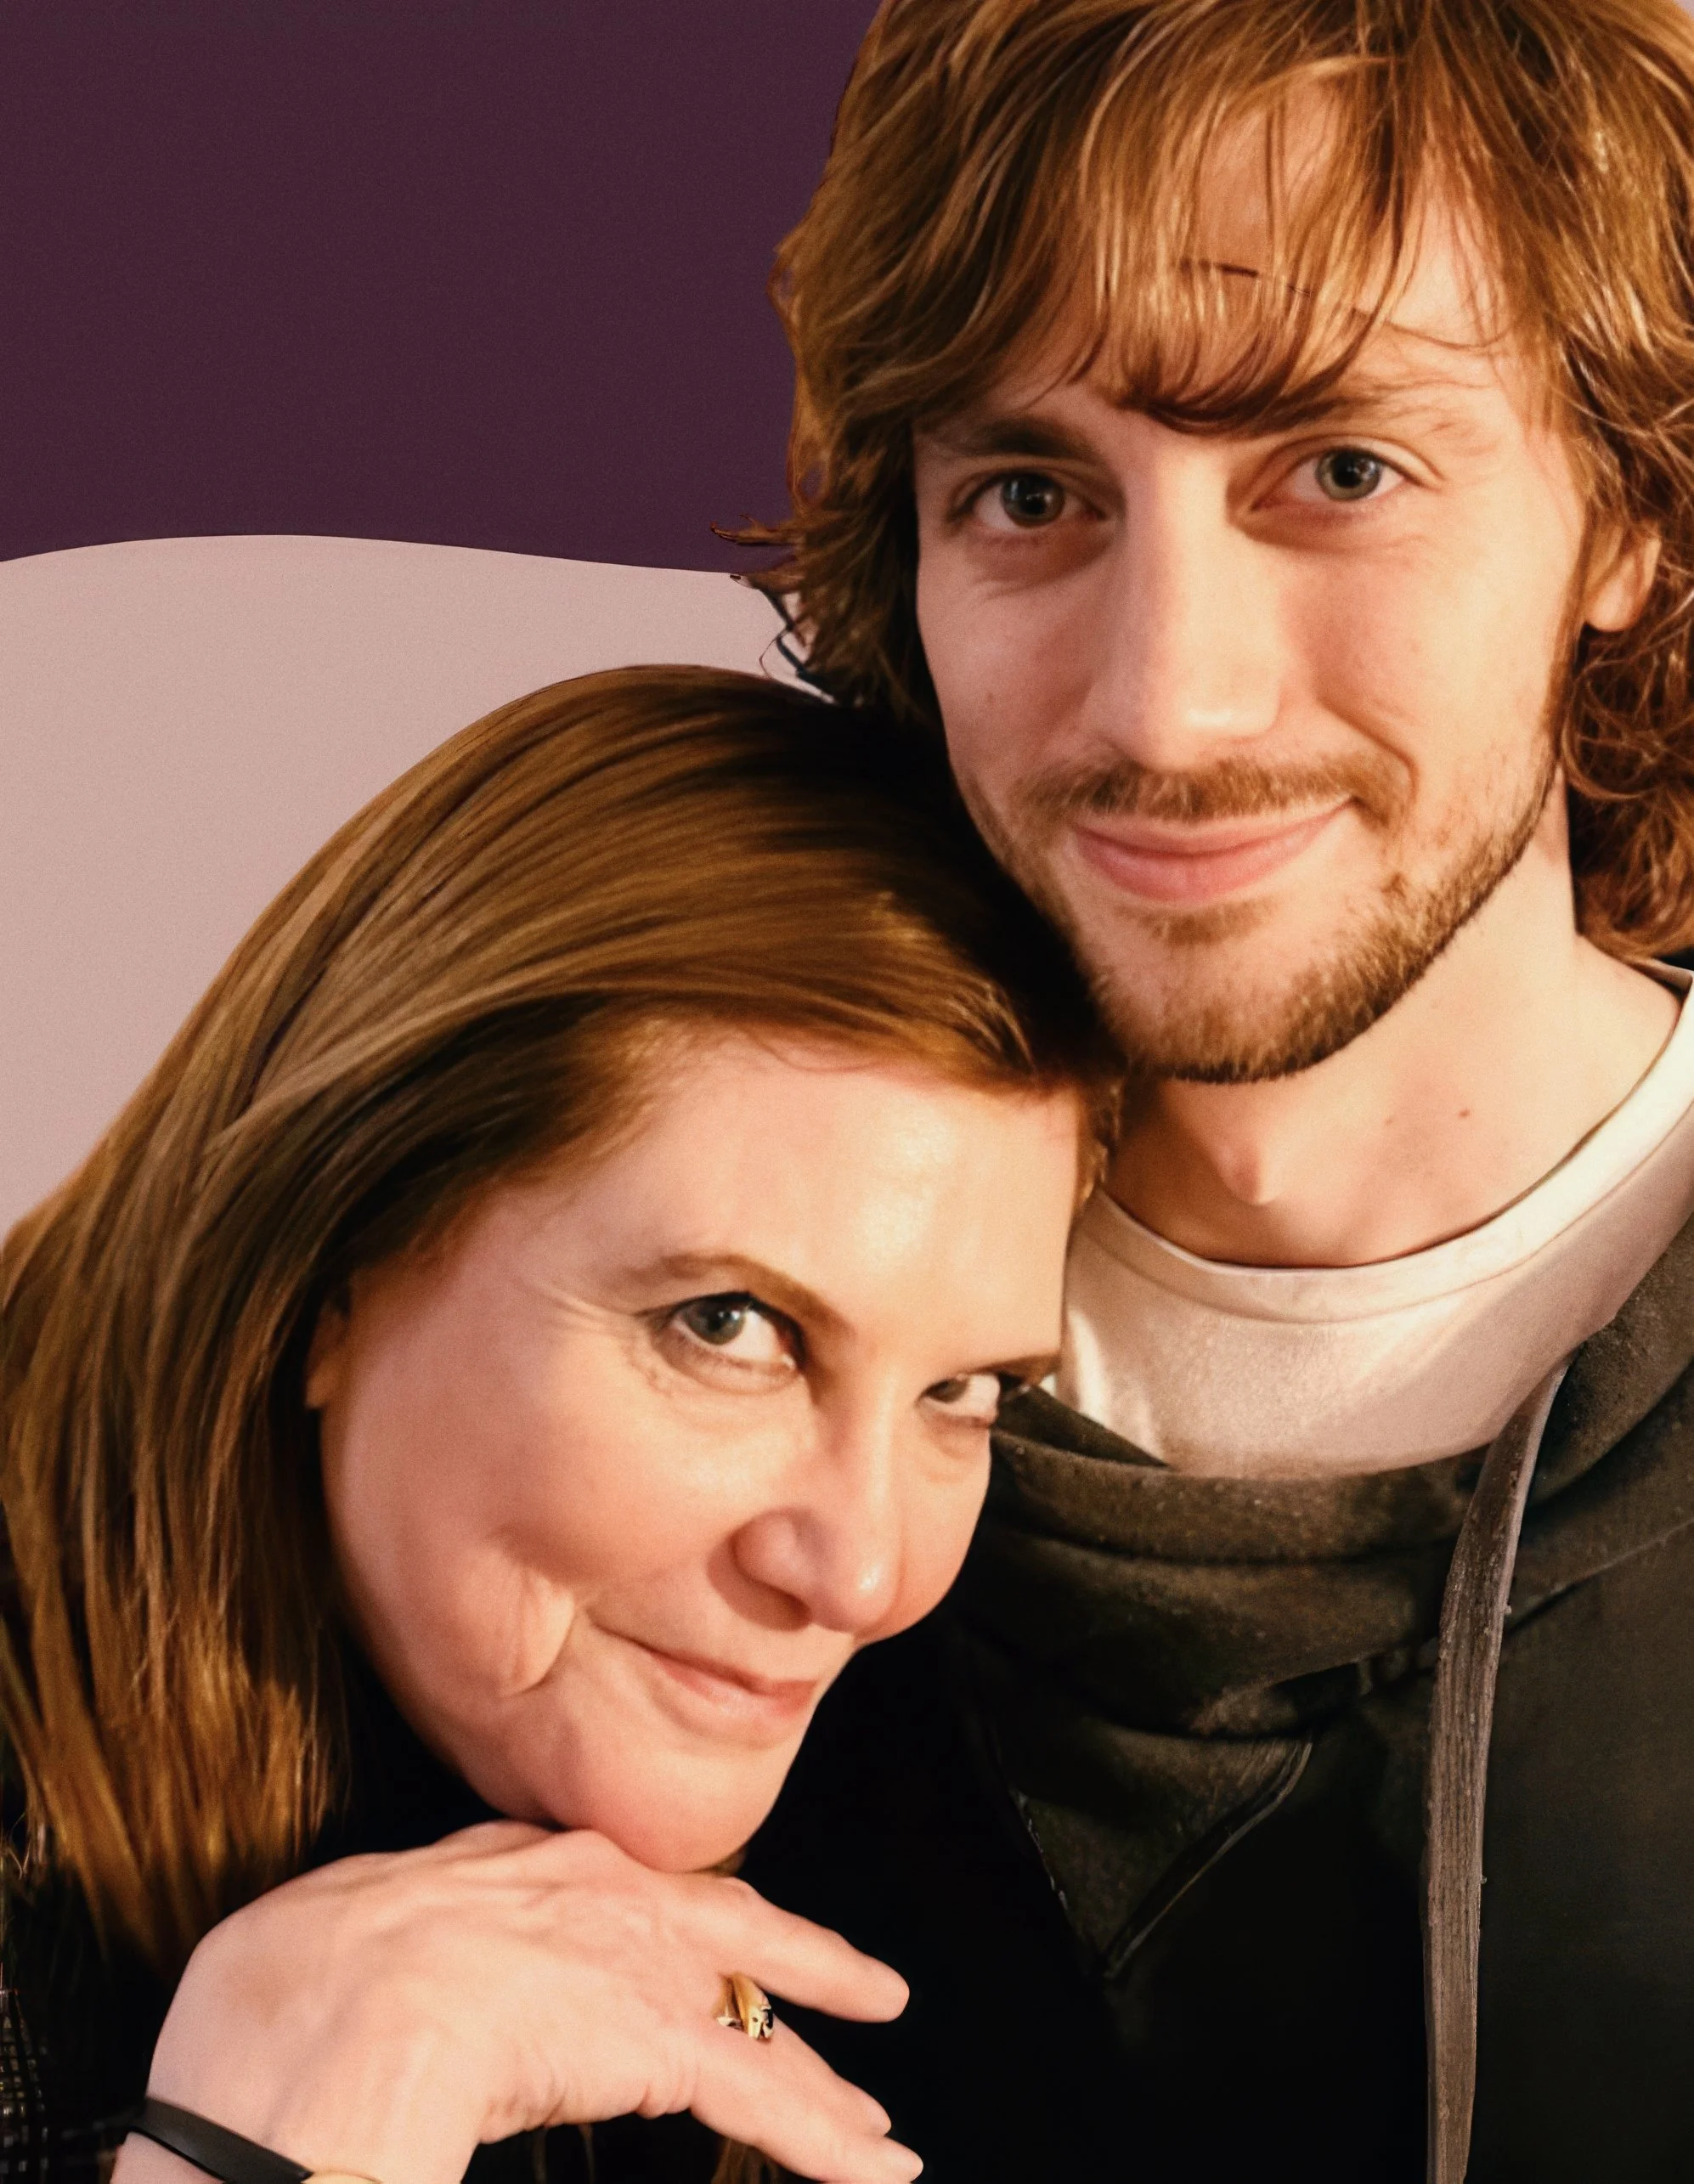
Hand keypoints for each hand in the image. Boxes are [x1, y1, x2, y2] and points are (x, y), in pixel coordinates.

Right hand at [120, 1822, 918, 2183]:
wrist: (334, 2005)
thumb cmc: (294, 1989)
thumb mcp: (333, 1931)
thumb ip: (383, 1938)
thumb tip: (367, 1978)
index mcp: (511, 1864)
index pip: (621, 1888)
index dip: (671, 1922)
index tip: (706, 1940)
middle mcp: (591, 1892)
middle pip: (720, 1928)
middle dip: (797, 1961)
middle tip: (864, 1986)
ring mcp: (631, 1963)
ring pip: (752, 2016)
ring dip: (820, 2080)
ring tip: (876, 2122)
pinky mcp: (658, 2046)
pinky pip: (761, 2094)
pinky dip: (826, 2137)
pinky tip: (876, 2162)